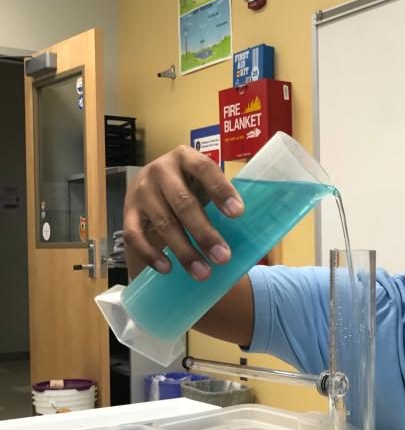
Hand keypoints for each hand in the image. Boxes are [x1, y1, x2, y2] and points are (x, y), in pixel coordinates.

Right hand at [123, 146, 244, 279]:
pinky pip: (135, 236)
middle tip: (223, 257)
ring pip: (163, 223)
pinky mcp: (127, 212)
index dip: (221, 190)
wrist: (151, 188)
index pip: (204, 169)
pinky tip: (168, 269)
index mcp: (185, 157)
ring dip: (184, 251)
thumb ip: (219, 197)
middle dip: (204, 233)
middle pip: (183, 203)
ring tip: (203, 273)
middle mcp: (160, 170)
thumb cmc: (188, 188)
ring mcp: (141, 191)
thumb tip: (251, 231)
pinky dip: (151, 254)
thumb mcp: (202, 183)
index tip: (238, 214)